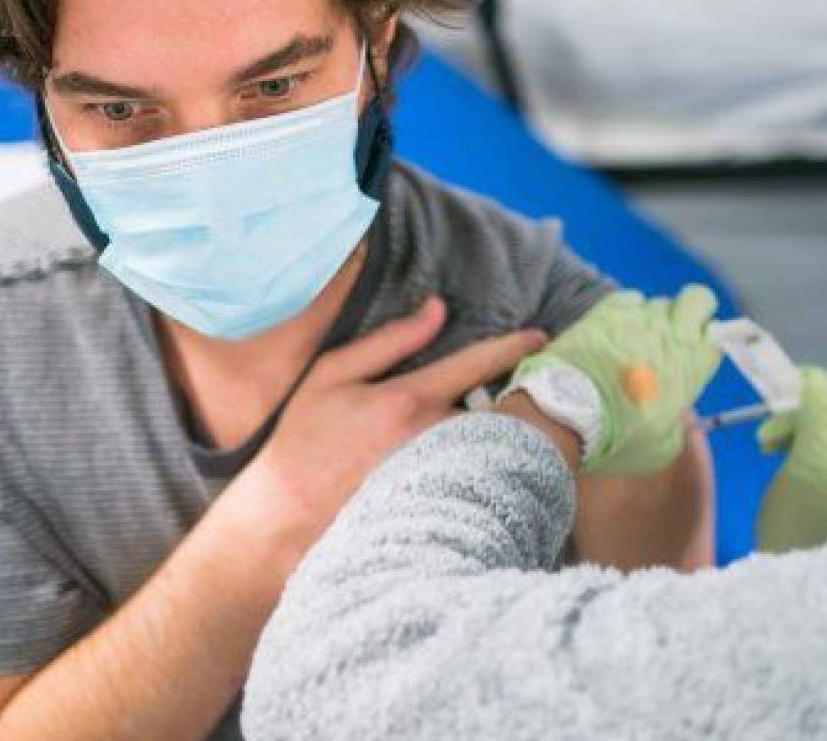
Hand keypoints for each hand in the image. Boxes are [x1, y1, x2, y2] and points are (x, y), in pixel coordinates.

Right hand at [239, 296, 546, 565]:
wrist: (286, 518)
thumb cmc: (302, 442)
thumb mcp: (332, 376)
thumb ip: (388, 341)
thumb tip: (436, 309)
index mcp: (407, 400)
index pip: (475, 364)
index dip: (512, 346)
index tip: (540, 336)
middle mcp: (431, 440)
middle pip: (495, 410)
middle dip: (511, 400)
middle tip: (519, 393)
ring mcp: (439, 477)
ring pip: (489, 446)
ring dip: (498, 435)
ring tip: (500, 431)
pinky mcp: (438, 506)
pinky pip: (476, 478)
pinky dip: (484, 466)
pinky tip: (475, 467)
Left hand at [511, 287, 721, 475]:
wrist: (566, 415)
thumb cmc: (614, 438)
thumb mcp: (661, 447)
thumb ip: (675, 423)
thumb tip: (672, 413)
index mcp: (691, 367)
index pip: (719, 334)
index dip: (707, 340)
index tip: (696, 350)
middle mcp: (671, 335)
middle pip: (698, 299)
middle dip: (693, 309)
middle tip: (677, 329)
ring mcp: (638, 319)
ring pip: (658, 301)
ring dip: (651, 317)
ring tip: (632, 342)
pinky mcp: (606, 311)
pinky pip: (628, 298)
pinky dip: (624, 310)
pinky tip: (613, 331)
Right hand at [754, 337, 826, 552]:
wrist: (781, 579)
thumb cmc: (799, 526)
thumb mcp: (805, 466)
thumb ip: (817, 417)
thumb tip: (820, 377)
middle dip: (816, 406)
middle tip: (781, 401)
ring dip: (797, 423)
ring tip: (764, 438)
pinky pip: (819, 446)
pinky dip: (794, 440)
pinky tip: (768, 445)